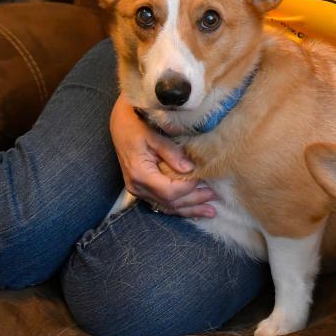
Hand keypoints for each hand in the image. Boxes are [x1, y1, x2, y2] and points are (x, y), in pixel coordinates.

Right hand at [109, 93, 217, 216]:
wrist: (120, 123)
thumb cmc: (136, 124)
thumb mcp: (153, 135)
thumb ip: (171, 152)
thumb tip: (189, 168)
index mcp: (140, 173)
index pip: (170, 190)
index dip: (189, 187)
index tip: (205, 178)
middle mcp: (138, 186)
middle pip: (170, 201)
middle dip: (194, 202)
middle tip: (215, 197)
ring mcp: (138, 189)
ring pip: (166, 206)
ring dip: (189, 209)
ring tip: (210, 212)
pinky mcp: (141, 188)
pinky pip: (161, 202)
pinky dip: (178, 207)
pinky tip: (192, 210)